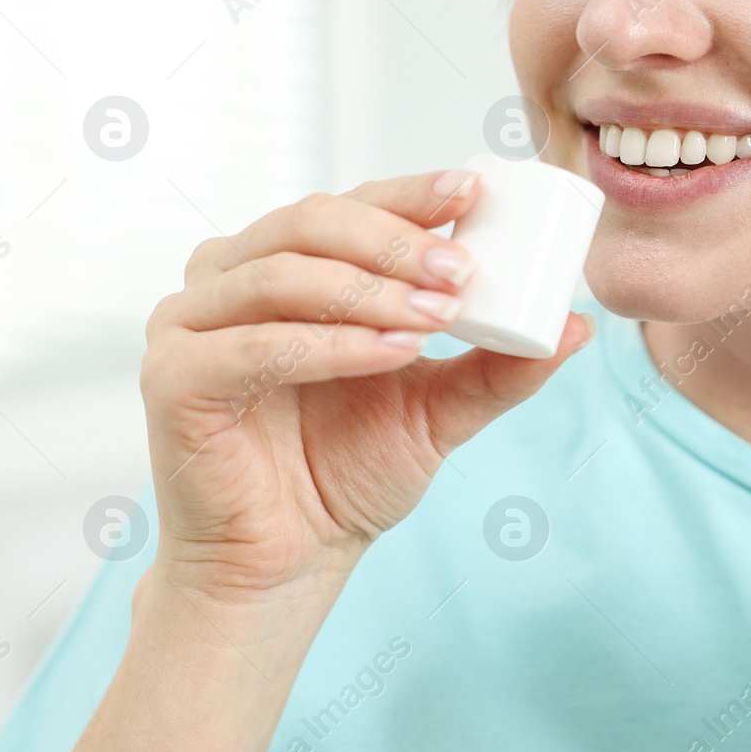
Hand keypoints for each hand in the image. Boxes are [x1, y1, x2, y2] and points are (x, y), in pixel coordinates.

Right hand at [140, 170, 595, 603]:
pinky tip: (392, 353)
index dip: (409, 194)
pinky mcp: (173, 380)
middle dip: (395, 240)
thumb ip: (498, 365)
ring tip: (438, 315)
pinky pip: (253, 346)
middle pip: (310, 222)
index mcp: (286, 267)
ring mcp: (191, 326)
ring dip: (368, 289)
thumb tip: (577, 326)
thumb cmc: (348, 473)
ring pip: (281, 274)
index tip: (473, 190)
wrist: (291, 561)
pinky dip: (330, 345)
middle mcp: (230, 280)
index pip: (348, 207)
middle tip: (463, 267)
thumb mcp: (441, 410)